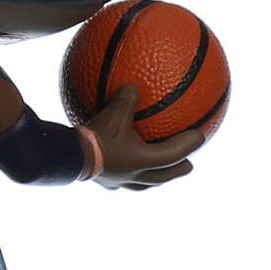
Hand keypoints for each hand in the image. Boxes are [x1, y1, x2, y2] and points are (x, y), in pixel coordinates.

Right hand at [85, 85, 204, 190]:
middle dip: (177, 169)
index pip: (173, 155)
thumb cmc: (95, 136)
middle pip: (163, 176)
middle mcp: (134, 175)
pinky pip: (120, 181)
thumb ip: (127, 97)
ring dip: (154, 178)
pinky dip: (126, 175)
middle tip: (189, 165)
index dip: (189, 145)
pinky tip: (121, 167)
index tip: (201, 137)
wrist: (69, 158)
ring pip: (143, 184)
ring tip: (158, 172)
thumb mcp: (114, 111)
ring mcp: (118, 182)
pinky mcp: (102, 182)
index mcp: (142, 161)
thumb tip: (134, 85)